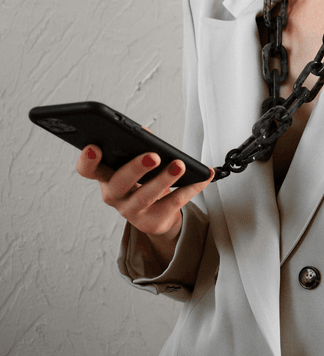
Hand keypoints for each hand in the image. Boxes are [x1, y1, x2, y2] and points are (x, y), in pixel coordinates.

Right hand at [76, 145, 213, 254]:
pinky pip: (174, 203)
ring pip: (146, 197)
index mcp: (105, 175)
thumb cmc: (141, 179)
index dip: (87, 160)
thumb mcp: (135, 160)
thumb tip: (145, 133)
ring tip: (179, 165)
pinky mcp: (153, 221)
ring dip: (164, 179)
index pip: (88, 169)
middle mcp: (114, 195)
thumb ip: (137, 143)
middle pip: (119, 183)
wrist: (155, 213)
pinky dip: (192, 187)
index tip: (94, 146)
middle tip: (152, 156)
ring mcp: (132, 211)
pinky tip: (203, 176)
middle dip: (135, 168)